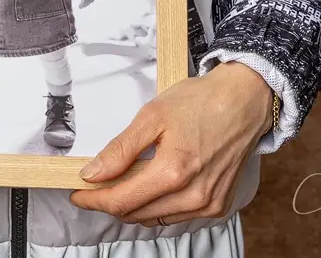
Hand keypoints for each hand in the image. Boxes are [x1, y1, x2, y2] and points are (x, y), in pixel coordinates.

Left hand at [70, 62, 271, 224]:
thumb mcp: (152, 115)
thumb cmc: (200, 102)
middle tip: (96, 183)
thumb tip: (93, 173)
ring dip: (134, 205)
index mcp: (173, 173)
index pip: (121, 201)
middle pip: (136, 214)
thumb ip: (121, 149)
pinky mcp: (218, 206)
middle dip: (111, 201)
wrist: (243, 102)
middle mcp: (193, 197)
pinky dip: (158, 205)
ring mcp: (208, 205)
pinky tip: (153, 184)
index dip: (94, 200)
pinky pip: (177, 215)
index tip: (78, 192)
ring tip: (124, 180)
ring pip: (155, 218)